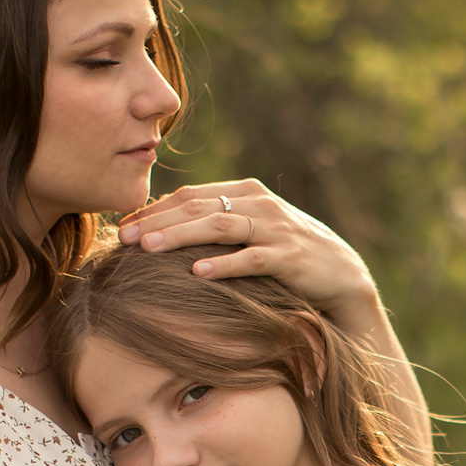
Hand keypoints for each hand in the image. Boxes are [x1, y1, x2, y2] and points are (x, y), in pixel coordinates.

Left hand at [118, 181, 378, 323]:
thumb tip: (165, 227)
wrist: (341, 273)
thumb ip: (217, 220)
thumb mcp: (252, 229)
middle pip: (198, 206)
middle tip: (126, 237)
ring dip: (180, 236)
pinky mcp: (289, 257)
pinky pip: (251, 259)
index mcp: (245, 192)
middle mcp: (258, 204)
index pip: (190, 195)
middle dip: (158, 221)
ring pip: (219, 226)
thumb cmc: (287, 254)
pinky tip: (196, 272)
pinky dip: (223, 264)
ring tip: (149, 250)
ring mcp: (275, 228)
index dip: (154, 210)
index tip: (125, 227)